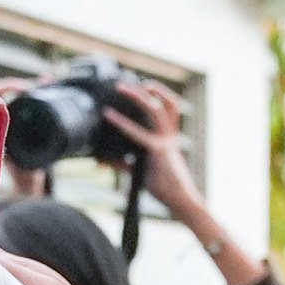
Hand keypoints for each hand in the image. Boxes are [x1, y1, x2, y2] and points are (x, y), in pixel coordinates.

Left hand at [102, 80, 263, 284]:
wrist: (179, 202)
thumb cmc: (164, 189)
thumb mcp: (142, 173)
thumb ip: (126, 163)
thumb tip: (105, 160)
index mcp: (169, 140)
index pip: (167, 111)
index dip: (158, 96)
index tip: (143, 86)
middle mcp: (169, 137)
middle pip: (165, 106)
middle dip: (149, 91)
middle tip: (128, 82)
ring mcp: (165, 143)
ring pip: (156, 111)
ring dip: (140, 97)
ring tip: (123, 87)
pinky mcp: (157, 151)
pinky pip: (138, 133)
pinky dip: (122, 124)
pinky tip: (109, 116)